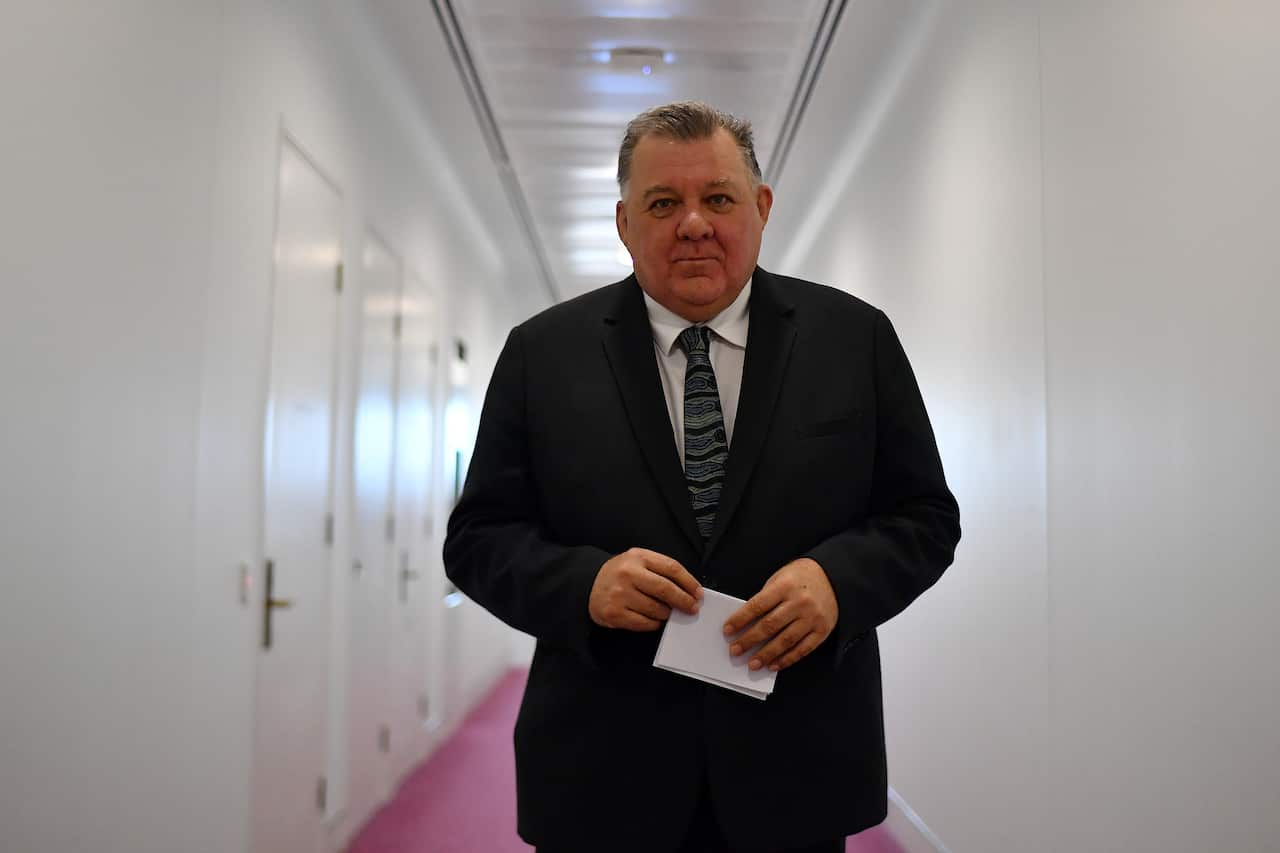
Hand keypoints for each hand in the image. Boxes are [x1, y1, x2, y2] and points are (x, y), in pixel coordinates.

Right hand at [589, 548, 702, 631]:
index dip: (689, 582)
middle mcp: (628, 574)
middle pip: (665, 589)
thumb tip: (688, 590)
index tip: (698, 593)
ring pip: (656, 609)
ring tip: (666, 612)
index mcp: (638, 557)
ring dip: (667, 614)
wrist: (589, 584)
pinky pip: (645, 623)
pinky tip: (653, 619)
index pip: (671, 568)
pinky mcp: (615, 613)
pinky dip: (654, 624)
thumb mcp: (638, 561)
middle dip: (683, 601)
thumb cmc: (620, 574)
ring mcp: (620, 594)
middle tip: (692, 608)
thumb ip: (661, 570)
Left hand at [723, 558, 837, 671]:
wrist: (834, 576)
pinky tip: (774, 665)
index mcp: (785, 586)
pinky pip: (803, 649)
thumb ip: (766, 597)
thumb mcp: (780, 577)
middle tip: (735, 651)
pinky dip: (787, 659)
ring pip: (785, 640)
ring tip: (752, 663)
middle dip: (749, 640)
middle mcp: (799, 603)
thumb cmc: (801, 576)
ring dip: (766, 654)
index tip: (727, 630)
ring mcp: (812, 618)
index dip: (740, 619)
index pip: (757, 606)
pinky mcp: (823, 630)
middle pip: (770, 625)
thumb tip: (747, 622)